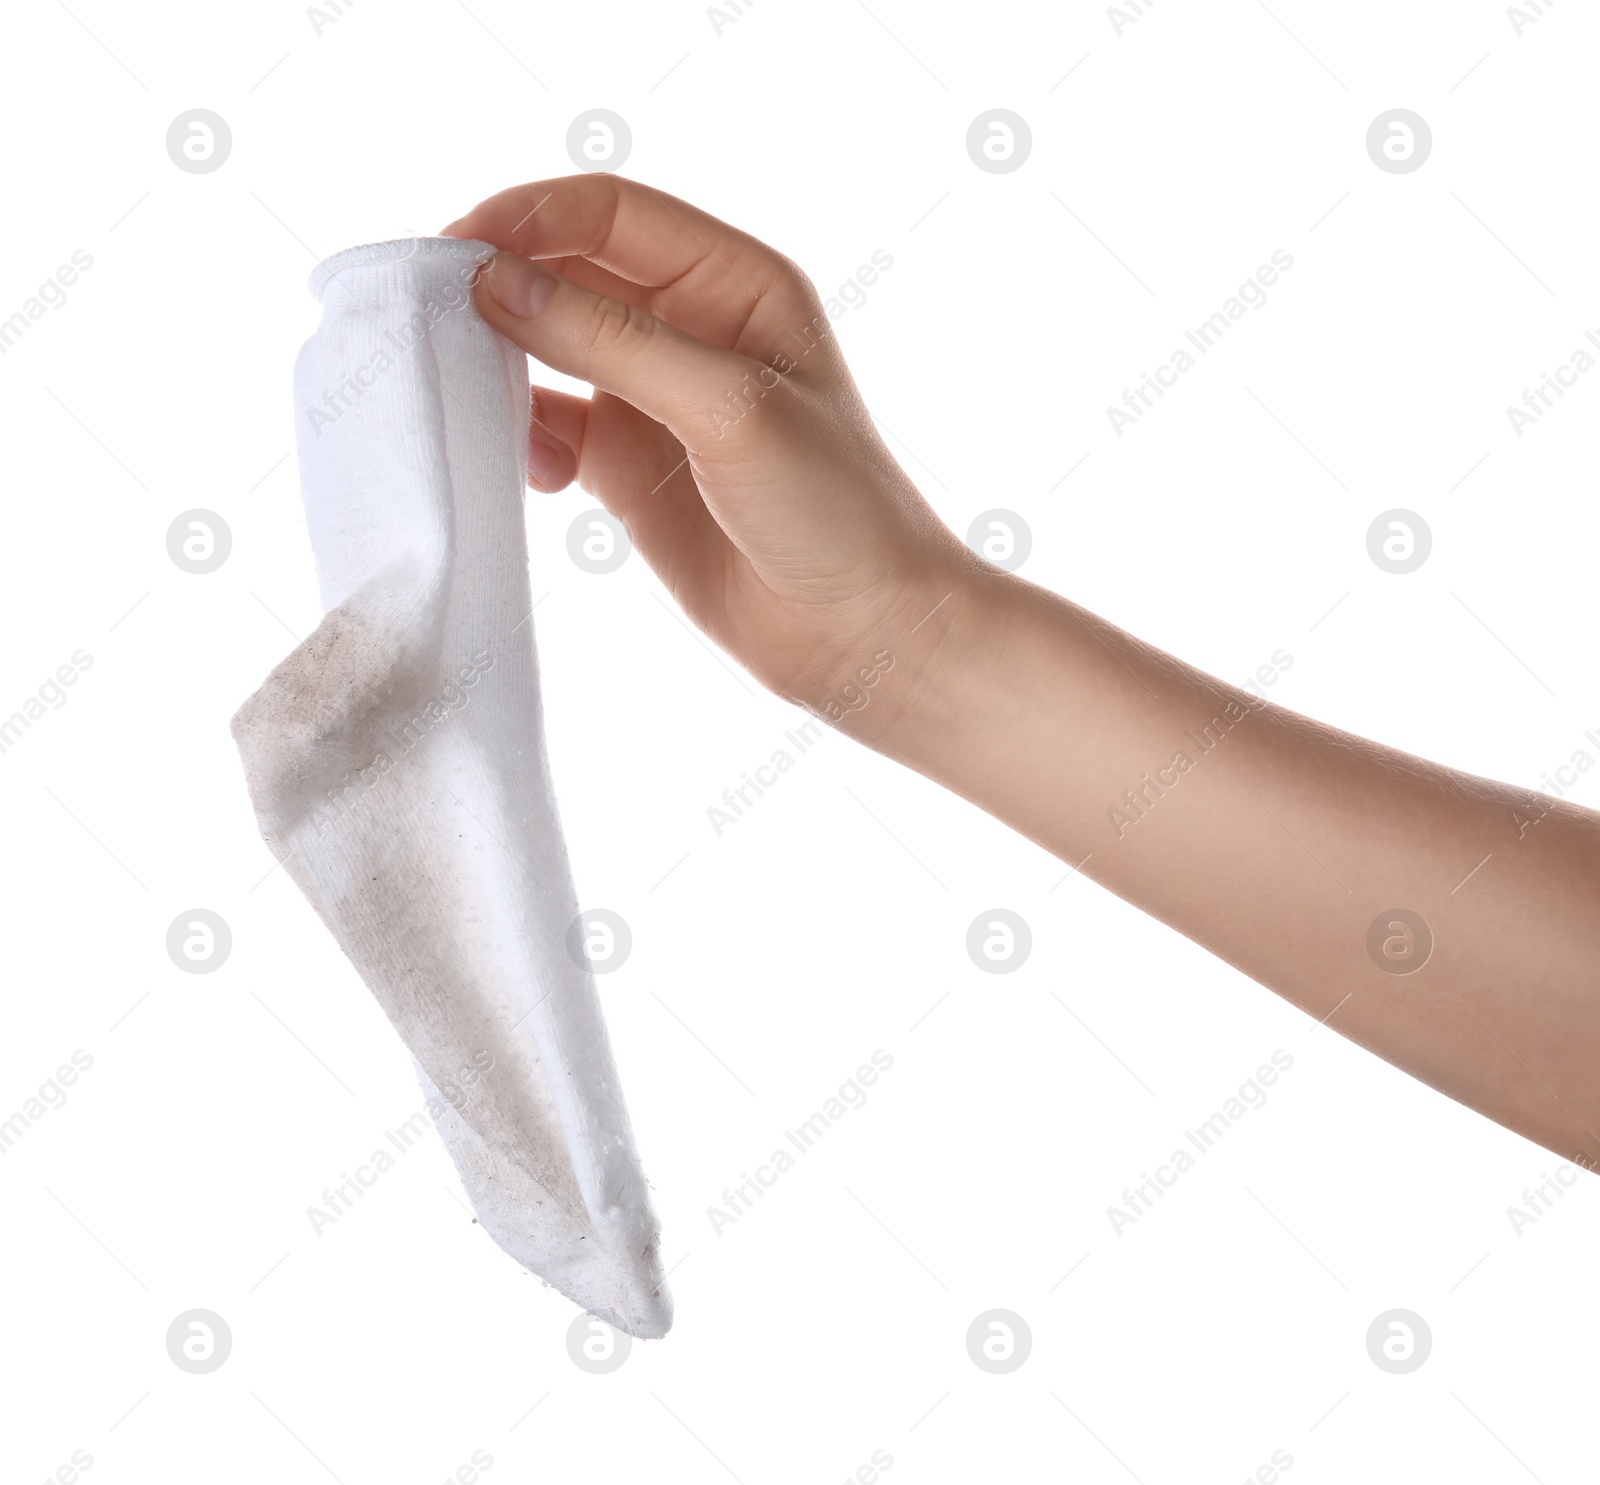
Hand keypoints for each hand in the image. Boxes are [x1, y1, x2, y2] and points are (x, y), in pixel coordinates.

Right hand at [442, 175, 972, 713]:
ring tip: (472, 399)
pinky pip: (554, 427)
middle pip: (568, 272)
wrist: (862, 633)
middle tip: (432, 320)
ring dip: (505, 367)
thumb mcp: (727, 408)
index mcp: (735, 282)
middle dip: (503, 289)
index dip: (528, 219)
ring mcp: (657, 398)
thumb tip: (496, 283)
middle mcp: (692, 327)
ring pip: (551, 350)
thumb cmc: (834, 510)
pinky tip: (538, 472)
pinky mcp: (631, 468)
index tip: (455, 252)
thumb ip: (612, 341)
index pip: (609, 213)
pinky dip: (527, 438)